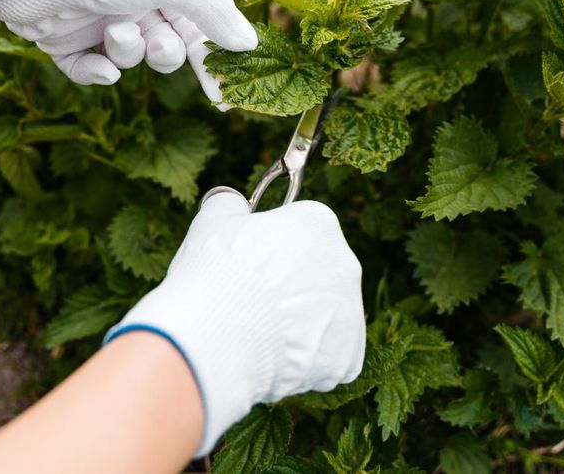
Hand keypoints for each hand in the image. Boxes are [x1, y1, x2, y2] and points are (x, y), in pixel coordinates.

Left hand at [0, 0, 257, 101]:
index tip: (223, 96)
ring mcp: (93, 18)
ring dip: (127, 51)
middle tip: (155, 42)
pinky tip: (97, 67)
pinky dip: (96, 73)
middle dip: (163, 51)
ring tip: (113, 31)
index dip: (210, 57)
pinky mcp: (61, 39)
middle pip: (164, 44)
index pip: (195, 21)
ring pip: (128, 56)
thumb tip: (250, 43)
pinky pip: (89, 70)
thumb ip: (211, 11)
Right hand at [105, 189, 365, 455]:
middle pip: (316, 274)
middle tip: (250, 301)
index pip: (300, 232)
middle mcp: (346, 265)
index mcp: (319, 223)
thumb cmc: (216, 272)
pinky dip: (303, 360)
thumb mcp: (213, 221)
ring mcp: (350, 314)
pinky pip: (326, 356)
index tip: (247, 265)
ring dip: (296, 325)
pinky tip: (272, 357)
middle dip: (288, 287)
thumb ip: (230, 205)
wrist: (217, 336)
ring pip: (322, 317)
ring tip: (256, 334)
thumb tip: (232, 202)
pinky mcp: (347, 357)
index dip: (269, 249)